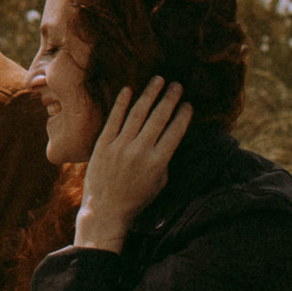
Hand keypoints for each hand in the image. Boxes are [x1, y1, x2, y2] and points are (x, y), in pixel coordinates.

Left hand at [74, 78, 191, 253]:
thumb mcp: (158, 182)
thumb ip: (165, 159)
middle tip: (177, 85)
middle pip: (158, 118)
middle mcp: (140, 151)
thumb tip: (170, 135)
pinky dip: (121, 103)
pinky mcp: (103, 144)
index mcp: (157, 162)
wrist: (105, 209)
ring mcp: (120, 146)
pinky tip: (129, 89)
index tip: (188, 104)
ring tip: (158, 80)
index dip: (183, 116)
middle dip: (169, 99)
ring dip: (149, 94)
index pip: (175, 132)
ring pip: (137, 114)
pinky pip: (114, 119)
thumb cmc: (136, 198)